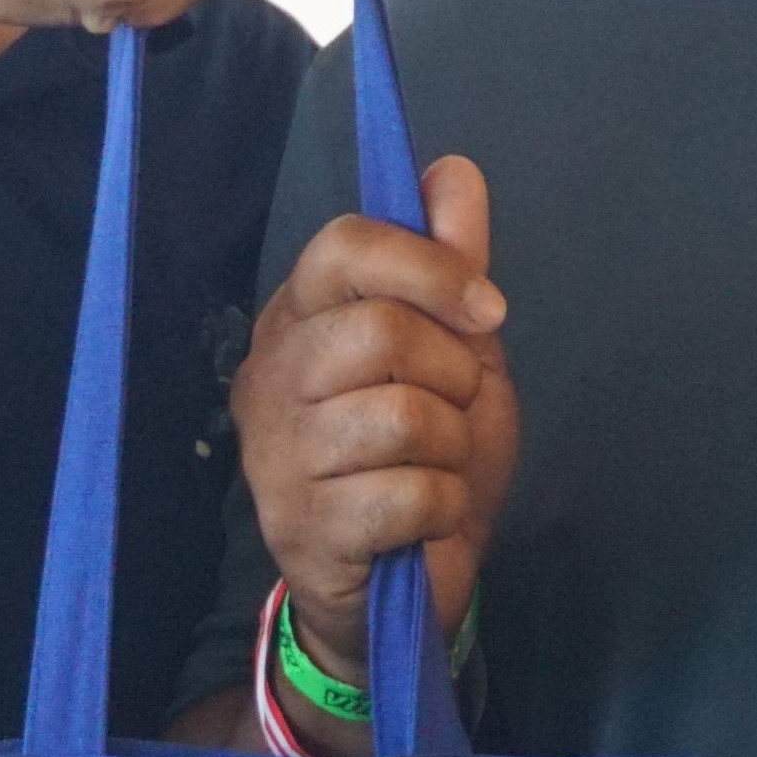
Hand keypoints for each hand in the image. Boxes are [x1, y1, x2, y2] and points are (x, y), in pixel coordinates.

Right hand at [231, 160, 516, 726]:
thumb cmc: (426, 459)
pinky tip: (423, 519)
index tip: (486, 312)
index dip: (430, 268)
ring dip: (451, 449)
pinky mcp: (302, 526)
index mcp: (299, 320)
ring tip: (433, 469)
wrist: (406, 585)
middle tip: (454, 414)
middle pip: (381, 331)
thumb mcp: (456, 353)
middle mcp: (270, 377)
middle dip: (453, 376)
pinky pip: (407, 493)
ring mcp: (276, 455)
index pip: (343, 246)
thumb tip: (454, 171)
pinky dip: (442, 507)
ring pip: (401, 416)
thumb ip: (451, 266)